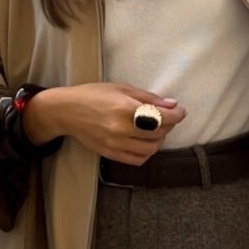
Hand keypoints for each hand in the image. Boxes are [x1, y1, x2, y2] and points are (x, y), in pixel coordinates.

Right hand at [25, 83, 186, 165]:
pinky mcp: (110, 154)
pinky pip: (137, 160)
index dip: (177, 115)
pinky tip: (145, 142)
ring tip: (156, 129)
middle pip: (159, 133)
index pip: (162, 117)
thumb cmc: (94, 94)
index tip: (181, 111)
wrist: (67, 111)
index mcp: (125, 109)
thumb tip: (172, 104)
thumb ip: (148, 98)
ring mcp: (116, 144)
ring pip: (151, 148)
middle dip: (169, 125)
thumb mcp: (121, 88)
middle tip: (167, 117)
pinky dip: (147, 152)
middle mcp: (122, 129)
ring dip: (159, 139)